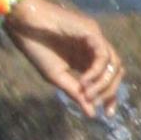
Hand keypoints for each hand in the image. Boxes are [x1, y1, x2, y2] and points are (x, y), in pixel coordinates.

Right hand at [4, 0, 123, 117]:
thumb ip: (75, 92)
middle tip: (95, 103)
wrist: (25, 26)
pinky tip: (84, 80)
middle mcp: (94, 50)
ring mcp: (95, 39)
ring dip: (103, 83)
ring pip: (114, 64)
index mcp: (85, 60)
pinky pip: (103, 55)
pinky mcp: (92, 31)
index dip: (109, 96)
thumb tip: (92, 114)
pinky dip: (96, 71)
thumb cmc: (37, 49)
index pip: (106, 79)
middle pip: (115, 72)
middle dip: (109, 91)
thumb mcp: (56, 76)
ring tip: (86, 92)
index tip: (106, 113)